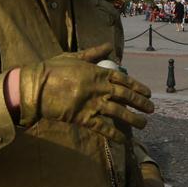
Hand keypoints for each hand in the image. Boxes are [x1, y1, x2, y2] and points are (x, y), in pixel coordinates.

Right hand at [18, 43, 153, 142]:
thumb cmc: (52, 69)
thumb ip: (93, 53)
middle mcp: (99, 88)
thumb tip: (109, 46)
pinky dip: (115, 135)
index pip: (124, 79)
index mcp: (98, 72)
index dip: (137, 87)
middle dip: (140, 102)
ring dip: (134, 119)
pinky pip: (104, 128)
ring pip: (119, 112)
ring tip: (144, 124)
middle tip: (152, 108)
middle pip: (126, 96)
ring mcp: (93, 103)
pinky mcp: (84, 118)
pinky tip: (125, 140)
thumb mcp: (74, 57)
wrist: (35, 86)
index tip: (148, 93)